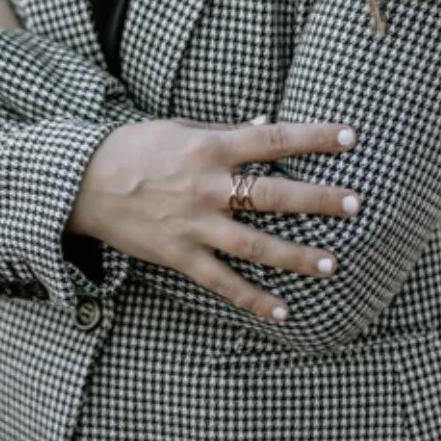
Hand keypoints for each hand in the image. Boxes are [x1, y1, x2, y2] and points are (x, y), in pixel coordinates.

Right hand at [68, 116, 360, 322]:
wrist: (83, 183)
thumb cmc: (136, 147)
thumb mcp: (181, 128)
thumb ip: (225, 132)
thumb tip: (267, 128)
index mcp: (211, 148)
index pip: (274, 140)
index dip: (315, 138)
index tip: (351, 136)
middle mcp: (207, 186)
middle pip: (272, 195)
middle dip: (317, 200)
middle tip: (356, 204)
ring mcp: (194, 224)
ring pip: (255, 244)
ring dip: (296, 256)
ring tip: (333, 265)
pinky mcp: (180, 255)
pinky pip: (222, 282)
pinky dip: (253, 299)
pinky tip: (284, 312)